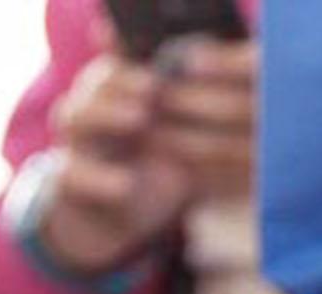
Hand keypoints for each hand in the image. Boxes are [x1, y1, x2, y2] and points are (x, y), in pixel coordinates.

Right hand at [37, 35, 256, 274]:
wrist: (118, 223)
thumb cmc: (155, 172)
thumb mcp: (183, 143)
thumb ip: (202, 116)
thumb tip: (252, 88)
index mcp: (120, 92)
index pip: (118, 55)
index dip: (124, 41)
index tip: (153, 47)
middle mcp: (94, 110)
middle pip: (94, 80)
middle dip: (123, 79)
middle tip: (155, 87)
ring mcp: (77, 145)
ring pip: (73, 116)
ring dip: (105, 114)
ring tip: (139, 119)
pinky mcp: (69, 182)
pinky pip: (70, 174)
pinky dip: (97, 178)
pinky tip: (125, 185)